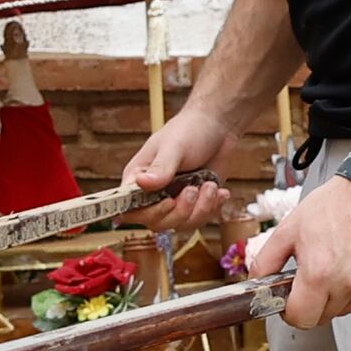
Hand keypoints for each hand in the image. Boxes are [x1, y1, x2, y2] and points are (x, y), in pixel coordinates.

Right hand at [121, 107, 242, 229]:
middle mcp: (153, 193)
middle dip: (180, 211)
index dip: (148, 213)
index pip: (131, 209)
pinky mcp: (194, 203)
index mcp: (138, 179)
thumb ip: (160, 168)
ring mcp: (174, 200)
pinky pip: (199, 219)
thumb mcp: (174, 147)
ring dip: (200, 209)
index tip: (168, 201)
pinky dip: (212, 207)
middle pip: (158, 223)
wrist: (217, 126)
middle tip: (193, 189)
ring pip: (181, 224)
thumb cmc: (189, 130)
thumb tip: (141, 183)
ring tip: (209, 185)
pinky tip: (219, 190)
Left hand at [245, 175, 350, 328]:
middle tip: (310, 278)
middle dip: (311, 304)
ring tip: (334, 266)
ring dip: (334, 297)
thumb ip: (266, 261)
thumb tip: (256, 283)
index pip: (300, 319)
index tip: (289, 301)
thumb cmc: (334, 205)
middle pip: (321, 318)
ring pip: (343, 310)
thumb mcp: (289, 229)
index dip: (290, 312)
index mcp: (319, 274)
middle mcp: (347, 284)